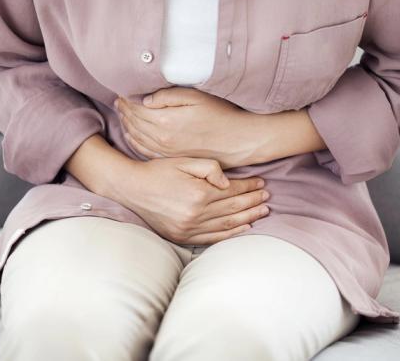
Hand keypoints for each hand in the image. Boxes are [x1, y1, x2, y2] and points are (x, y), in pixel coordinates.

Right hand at [109, 156, 270, 244]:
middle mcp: (196, 214)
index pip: (232, 191)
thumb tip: (228, 182)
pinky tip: (244, 229)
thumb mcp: (184, 161)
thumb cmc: (158, 171)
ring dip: (248, 218)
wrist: (132, 189)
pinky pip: (212, 238)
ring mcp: (189, 228)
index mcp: (198, 193)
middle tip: (268, 198)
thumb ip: (209, 168)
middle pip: (233, 208)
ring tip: (263, 212)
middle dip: (253, 202)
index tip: (261, 183)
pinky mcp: (182, 236)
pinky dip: (230, 234)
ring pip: (227, 224)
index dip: (249, 186)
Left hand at [114, 87, 257, 168]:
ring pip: (137, 137)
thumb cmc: (221, 116)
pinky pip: (146, 151)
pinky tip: (131, 136)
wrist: (239, 140)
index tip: (121, 91)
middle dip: (124, 111)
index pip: (136, 108)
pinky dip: (135, 142)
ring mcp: (166, 151)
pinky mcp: (173, 158)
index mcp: (166, 121)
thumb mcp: (197, 97)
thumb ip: (168, 97)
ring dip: (127, 125)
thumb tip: (145, 99)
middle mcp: (162, 139)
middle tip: (117, 101)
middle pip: (134, 123)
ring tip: (122, 114)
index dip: (127, 99)